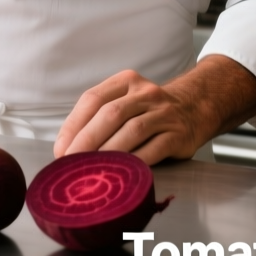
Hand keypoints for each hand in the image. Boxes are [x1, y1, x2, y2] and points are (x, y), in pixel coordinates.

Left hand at [53, 56, 255, 164]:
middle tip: (71, 163)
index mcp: (125, 82)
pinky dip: (135, 162)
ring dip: (108, 153)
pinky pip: (154, 149)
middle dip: (86, 141)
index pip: (93, 99)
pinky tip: (122, 174)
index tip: (60, 149)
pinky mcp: (178, 134)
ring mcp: (163, 112)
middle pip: (110, 115)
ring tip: (91, 170)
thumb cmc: (149, 111)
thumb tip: (66, 149)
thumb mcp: (126, 102)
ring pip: (131, 131)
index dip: (74, 125)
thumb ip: (99, 117)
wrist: (195, 109)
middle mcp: (145, 93)